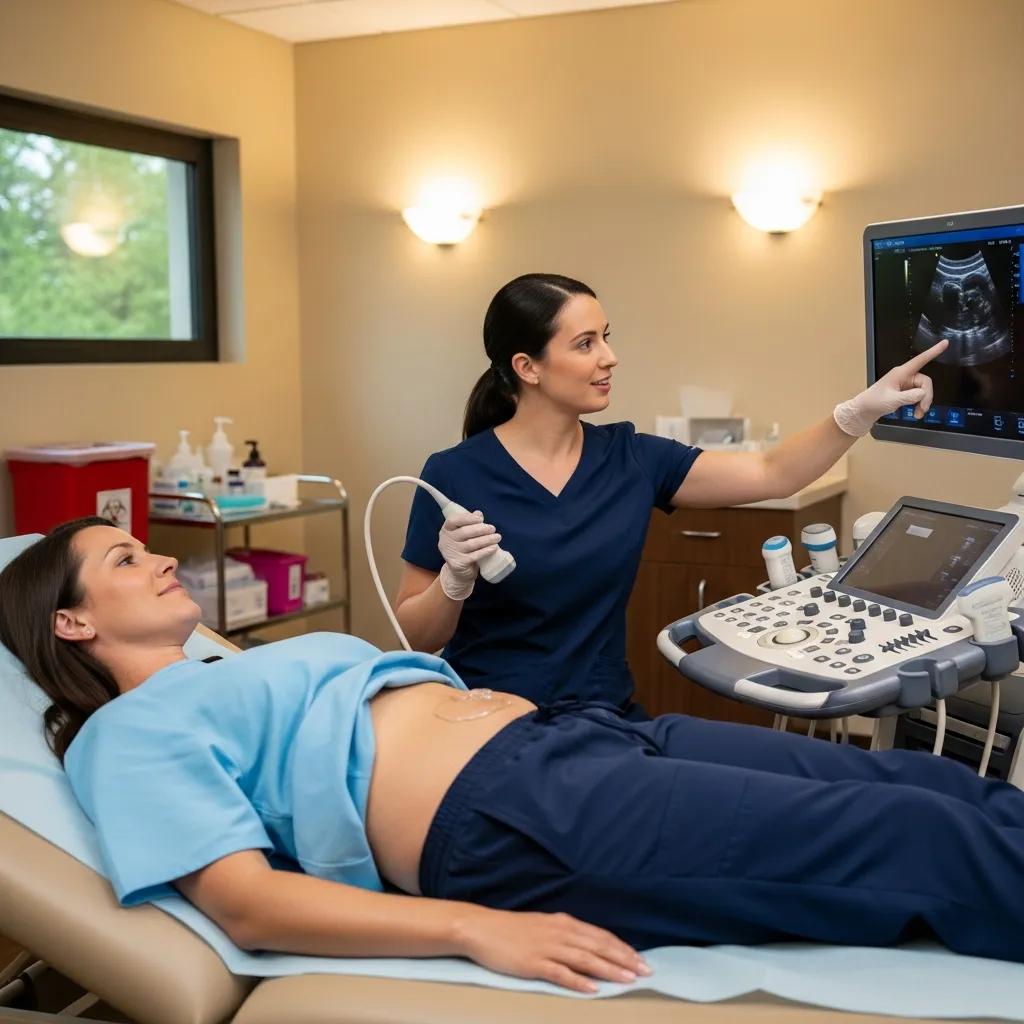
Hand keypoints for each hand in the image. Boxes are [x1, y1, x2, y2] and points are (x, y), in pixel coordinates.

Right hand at [437, 510, 500, 600]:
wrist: (458, 571)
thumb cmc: (462, 547)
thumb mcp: (463, 534)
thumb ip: (469, 523)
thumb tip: (478, 513)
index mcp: (446, 530)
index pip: (453, 520)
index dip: (467, 518)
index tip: (480, 519)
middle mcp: (446, 541)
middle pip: (464, 532)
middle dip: (481, 529)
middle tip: (493, 528)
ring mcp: (451, 553)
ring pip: (471, 544)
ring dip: (486, 539)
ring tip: (497, 537)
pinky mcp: (458, 563)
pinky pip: (474, 555)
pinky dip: (485, 551)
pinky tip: (494, 548)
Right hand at [452, 906, 650, 993]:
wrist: (482, 928)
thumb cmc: (512, 930)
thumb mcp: (544, 926)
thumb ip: (566, 935)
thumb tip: (588, 946)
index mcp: (564, 923)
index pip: (600, 936)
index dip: (622, 948)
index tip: (640, 960)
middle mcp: (560, 933)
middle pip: (598, 946)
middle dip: (624, 959)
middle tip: (645, 971)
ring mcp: (547, 948)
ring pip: (585, 959)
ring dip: (609, 969)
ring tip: (627, 980)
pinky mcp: (534, 963)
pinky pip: (560, 973)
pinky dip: (578, 981)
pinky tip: (593, 989)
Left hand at [833, 339, 948, 436]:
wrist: (864, 411)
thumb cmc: (874, 402)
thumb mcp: (891, 400)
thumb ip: (908, 397)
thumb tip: (922, 394)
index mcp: (901, 373)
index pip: (920, 360)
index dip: (933, 352)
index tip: (945, 343)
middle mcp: (905, 376)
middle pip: (925, 382)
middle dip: (926, 396)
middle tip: (922, 410)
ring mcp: (906, 384)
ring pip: (923, 391)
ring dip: (923, 403)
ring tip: (918, 414)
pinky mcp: (905, 392)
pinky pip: (919, 396)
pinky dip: (919, 405)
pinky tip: (916, 413)